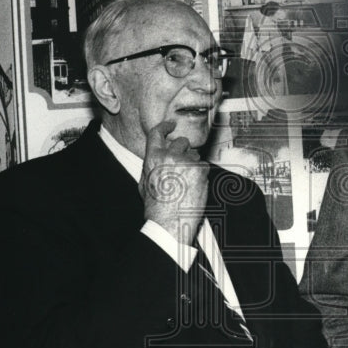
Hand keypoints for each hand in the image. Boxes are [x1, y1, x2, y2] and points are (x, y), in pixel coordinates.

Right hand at [141, 120, 208, 244]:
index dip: (165, 126)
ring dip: (192, 164)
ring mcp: (186, 161)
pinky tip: (193, 187)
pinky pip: (203, 165)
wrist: (169, 222)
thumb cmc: (155, 207)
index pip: (157, 133)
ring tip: (186, 183)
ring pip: (194, 154)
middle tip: (183, 165)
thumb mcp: (144, 183)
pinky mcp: (200, 169)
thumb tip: (156, 155)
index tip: (171, 124)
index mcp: (153, 157)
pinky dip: (201, 174)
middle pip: (181, 141)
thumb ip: (150, 165)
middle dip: (183, 150)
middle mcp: (169, 155)